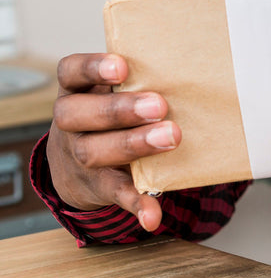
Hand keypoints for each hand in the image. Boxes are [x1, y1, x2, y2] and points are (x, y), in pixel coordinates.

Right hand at [47, 53, 180, 231]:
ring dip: (133, 145)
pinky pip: (114, 194)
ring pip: (92, 151)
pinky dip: (135, 203)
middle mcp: (71, 122)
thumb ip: (141, 76)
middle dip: (120, 110)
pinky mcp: (97, 186)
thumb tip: (193, 64)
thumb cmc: (111, 111)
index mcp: (77, 89)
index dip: (92, 68)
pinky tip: (152, 213)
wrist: (77, 163)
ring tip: (170, 138)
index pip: (71, 72)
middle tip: (159, 106)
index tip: (122, 67)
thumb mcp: (112, 90)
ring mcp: (79, 156)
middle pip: (79, 114)